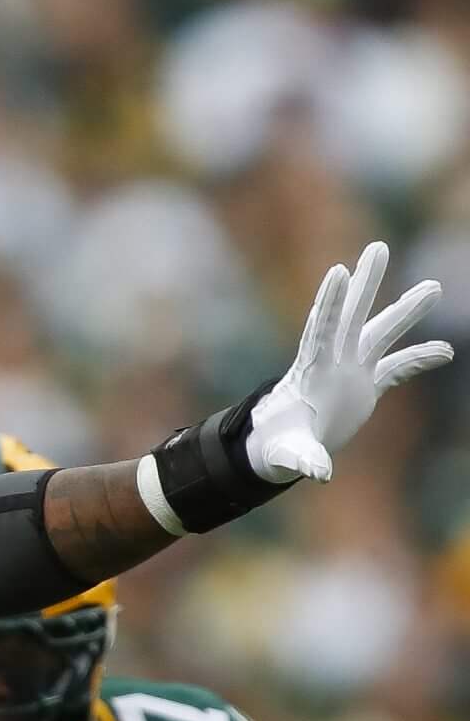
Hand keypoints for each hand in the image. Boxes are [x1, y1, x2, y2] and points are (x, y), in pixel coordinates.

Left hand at [252, 240, 450, 482]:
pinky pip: (397, 367)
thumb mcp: (287, 455)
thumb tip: (318, 473)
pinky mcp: (364, 386)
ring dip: (405, 311)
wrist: (279, 449)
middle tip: (379, 247)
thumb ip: (303, 459)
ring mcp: (350, 370)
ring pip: (380, 333)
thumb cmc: (276, 449)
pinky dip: (418, 359)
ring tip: (434, 287)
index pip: (321, 329)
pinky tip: (445, 351)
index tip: (339, 270)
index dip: (330, 302)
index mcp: (311, 372)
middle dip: (367, 283)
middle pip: (352, 316)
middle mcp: (332, 362)